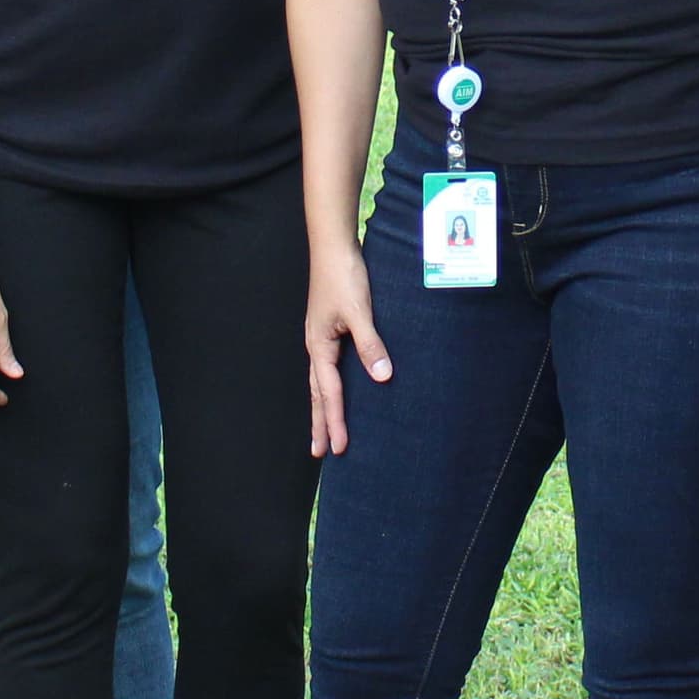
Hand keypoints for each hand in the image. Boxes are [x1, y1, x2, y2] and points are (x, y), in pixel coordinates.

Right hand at [305, 238, 391, 458]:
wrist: (332, 246)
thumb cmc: (344, 276)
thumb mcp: (360, 311)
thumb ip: (370, 343)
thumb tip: (381, 376)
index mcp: (320, 345)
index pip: (329, 392)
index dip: (335, 421)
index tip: (338, 448)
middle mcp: (316, 345)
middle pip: (317, 393)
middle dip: (319, 422)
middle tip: (319, 452)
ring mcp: (320, 337)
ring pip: (319, 381)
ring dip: (322, 406)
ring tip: (322, 429)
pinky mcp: (329, 328)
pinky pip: (327, 366)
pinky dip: (328, 386)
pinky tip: (334, 388)